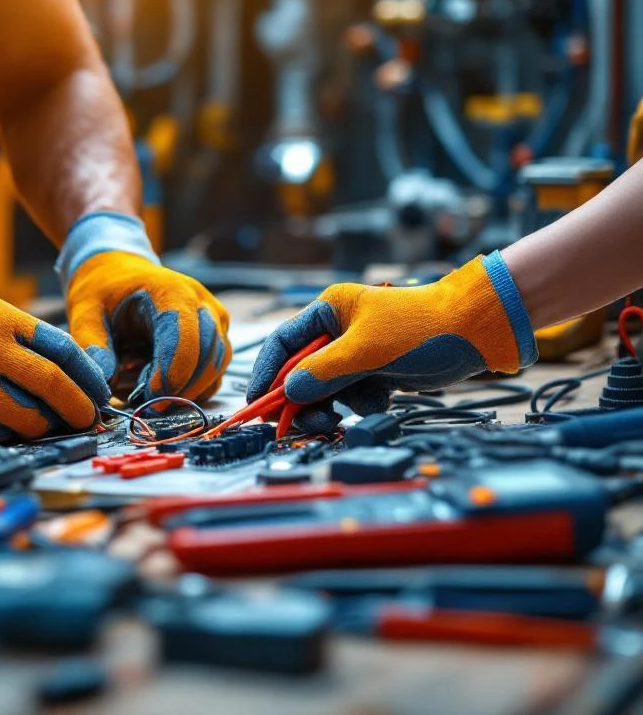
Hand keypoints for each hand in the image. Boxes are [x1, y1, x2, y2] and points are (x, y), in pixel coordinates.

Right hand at [0, 285, 110, 440]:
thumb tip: (70, 376)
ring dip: (43, 428)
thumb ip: (20, 340)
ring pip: (27, 417)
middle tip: (87, 421)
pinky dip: (8, 437)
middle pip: (53, 384)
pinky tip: (9, 434)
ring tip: (44, 428)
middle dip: (78, 408)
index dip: (87, 376)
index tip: (99, 394)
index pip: (61, 348)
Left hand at [58, 213, 230, 404]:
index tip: (151, 399)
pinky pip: (215, 370)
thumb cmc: (103, 291)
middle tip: (149, 408)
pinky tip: (165, 390)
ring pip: (216, 365)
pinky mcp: (216, 336)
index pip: (184, 335)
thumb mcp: (84, 312)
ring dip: (188, 390)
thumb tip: (103, 384)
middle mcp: (201, 302)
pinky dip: (194, 388)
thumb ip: (92, 346)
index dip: (172, 371)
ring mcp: (213, 319)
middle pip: (207, 354)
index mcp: (169, 290)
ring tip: (152, 398)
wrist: (119, 273)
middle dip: (181, 387)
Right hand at [247, 253, 537, 431]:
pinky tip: (383, 398)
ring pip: (328, 388)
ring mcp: (359, 353)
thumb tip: (288, 390)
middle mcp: (339, 331)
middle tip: (307, 423)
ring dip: (338, 404)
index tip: (259, 403)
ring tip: (356, 408)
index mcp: (328, 311)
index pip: (284, 344)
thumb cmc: (421, 328)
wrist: (475, 332)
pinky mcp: (377, 371)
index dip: (267, 374)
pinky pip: (354, 395)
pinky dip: (364, 403)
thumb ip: (322, 371)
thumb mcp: (366, 349)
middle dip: (306, 399)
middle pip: (303, 372)